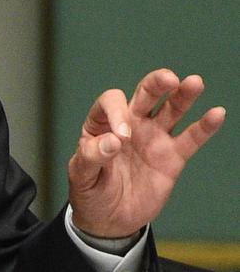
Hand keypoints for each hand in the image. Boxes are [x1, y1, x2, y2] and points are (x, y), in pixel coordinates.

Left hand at [68, 68, 224, 237]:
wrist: (108, 220)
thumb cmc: (89, 191)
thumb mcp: (80, 175)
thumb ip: (91, 156)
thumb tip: (112, 141)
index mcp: (102, 123)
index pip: (112, 102)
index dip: (116, 112)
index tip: (120, 137)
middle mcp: (130, 123)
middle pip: (145, 95)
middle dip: (156, 84)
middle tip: (169, 79)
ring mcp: (152, 138)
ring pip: (171, 110)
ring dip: (183, 95)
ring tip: (194, 82)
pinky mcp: (172, 157)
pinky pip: (190, 138)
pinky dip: (204, 126)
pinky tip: (217, 113)